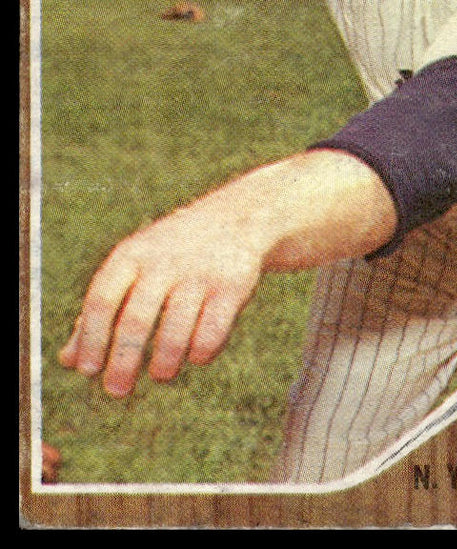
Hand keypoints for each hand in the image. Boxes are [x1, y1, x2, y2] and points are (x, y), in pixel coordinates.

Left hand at [58, 196, 264, 397]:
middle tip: (116, 391)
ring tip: (161, 373)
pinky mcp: (232, 287)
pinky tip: (195, 355)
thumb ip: (101, 311)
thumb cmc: (169, 254)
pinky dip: (201, 353)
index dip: (92, 339)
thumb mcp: (132, 269)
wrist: (234, 218)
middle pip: (135, 320)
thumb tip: (69, 360)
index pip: (102, 300)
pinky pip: (212, 333)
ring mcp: (200, 274)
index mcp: (131, 256)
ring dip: (163, 364)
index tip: (88, 371)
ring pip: (175, 333)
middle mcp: (164, 262)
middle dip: (123, 363)